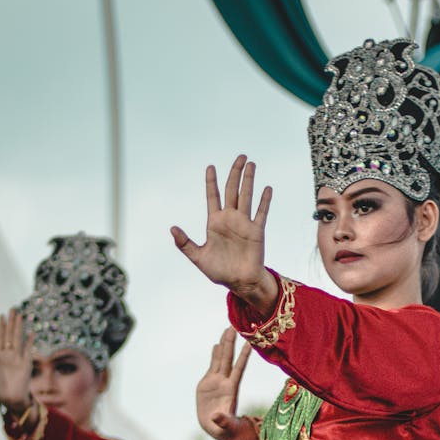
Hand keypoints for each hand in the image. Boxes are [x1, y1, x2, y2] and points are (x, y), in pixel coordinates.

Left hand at [0, 309, 34, 412]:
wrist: (11, 401)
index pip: (0, 338)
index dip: (0, 327)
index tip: (1, 316)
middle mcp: (9, 355)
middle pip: (10, 335)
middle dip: (11, 322)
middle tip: (12, 309)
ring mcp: (18, 359)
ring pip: (18, 339)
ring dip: (19, 327)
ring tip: (19, 315)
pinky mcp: (26, 364)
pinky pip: (28, 350)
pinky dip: (29, 341)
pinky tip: (30, 332)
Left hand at [171, 155, 277, 313]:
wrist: (239, 283)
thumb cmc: (219, 272)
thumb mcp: (198, 257)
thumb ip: (185, 244)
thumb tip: (172, 228)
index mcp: (215, 223)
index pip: (212, 196)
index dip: (211, 182)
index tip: (210, 167)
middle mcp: (230, 219)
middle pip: (232, 190)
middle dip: (235, 173)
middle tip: (241, 156)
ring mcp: (244, 224)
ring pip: (246, 196)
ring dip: (249, 180)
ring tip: (251, 164)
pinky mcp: (256, 231)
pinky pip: (261, 213)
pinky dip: (264, 201)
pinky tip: (266, 188)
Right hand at [197, 328, 256, 439]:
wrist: (216, 428)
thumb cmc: (224, 429)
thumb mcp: (224, 427)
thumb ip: (222, 421)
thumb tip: (217, 418)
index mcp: (230, 390)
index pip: (238, 369)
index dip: (243, 357)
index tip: (248, 343)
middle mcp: (225, 382)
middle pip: (229, 359)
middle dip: (231, 343)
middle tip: (233, 327)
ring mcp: (217, 381)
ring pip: (221, 359)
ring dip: (224, 345)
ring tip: (226, 330)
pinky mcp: (208, 383)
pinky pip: (212, 366)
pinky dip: (214, 355)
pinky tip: (216, 345)